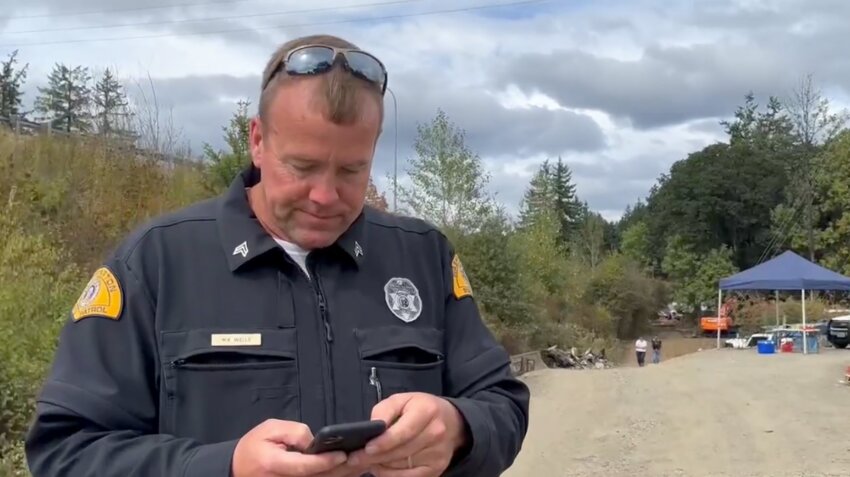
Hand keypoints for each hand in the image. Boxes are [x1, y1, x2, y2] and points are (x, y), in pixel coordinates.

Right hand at [232, 419, 369, 476]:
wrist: (239, 467)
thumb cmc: (255, 446)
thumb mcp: (270, 428)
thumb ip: (294, 432)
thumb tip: (315, 441)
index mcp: (275, 464)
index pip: (304, 466)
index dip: (325, 461)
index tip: (342, 454)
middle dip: (342, 468)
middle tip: (362, 457)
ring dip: (342, 474)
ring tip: (361, 462)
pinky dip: (335, 476)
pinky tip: (349, 469)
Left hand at [347, 393, 467, 476]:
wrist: (451, 422)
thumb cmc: (420, 408)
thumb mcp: (402, 399)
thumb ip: (384, 411)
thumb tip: (371, 428)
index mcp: (427, 411)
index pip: (403, 432)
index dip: (383, 442)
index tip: (366, 448)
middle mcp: (436, 433)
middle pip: (400, 452)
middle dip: (375, 457)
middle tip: (355, 459)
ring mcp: (437, 454)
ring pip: (402, 467)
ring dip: (381, 466)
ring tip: (368, 460)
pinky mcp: (436, 469)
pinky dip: (391, 475)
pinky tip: (381, 467)